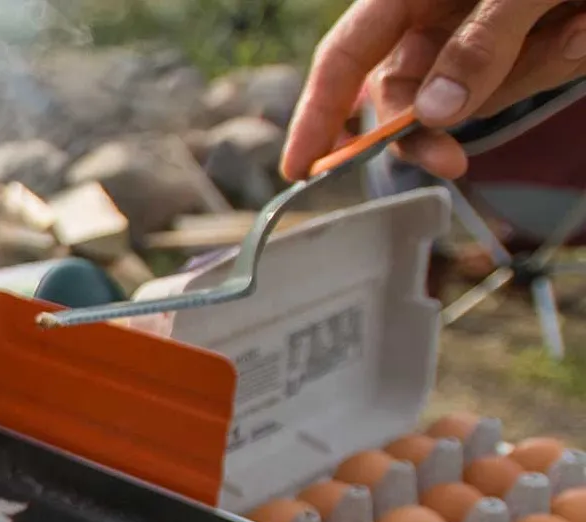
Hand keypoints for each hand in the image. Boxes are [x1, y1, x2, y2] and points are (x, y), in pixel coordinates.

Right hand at [281, 0, 585, 180]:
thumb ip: (480, 43)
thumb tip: (433, 114)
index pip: (346, 57)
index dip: (317, 114)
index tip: (300, 169)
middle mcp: (442, 10)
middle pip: (402, 93)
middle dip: (426, 131)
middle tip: (450, 164)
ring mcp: (486, 27)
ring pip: (475, 93)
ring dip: (529, 71)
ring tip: (578, 23)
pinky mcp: (529, 39)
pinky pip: (529, 76)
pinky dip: (563, 54)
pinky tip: (585, 21)